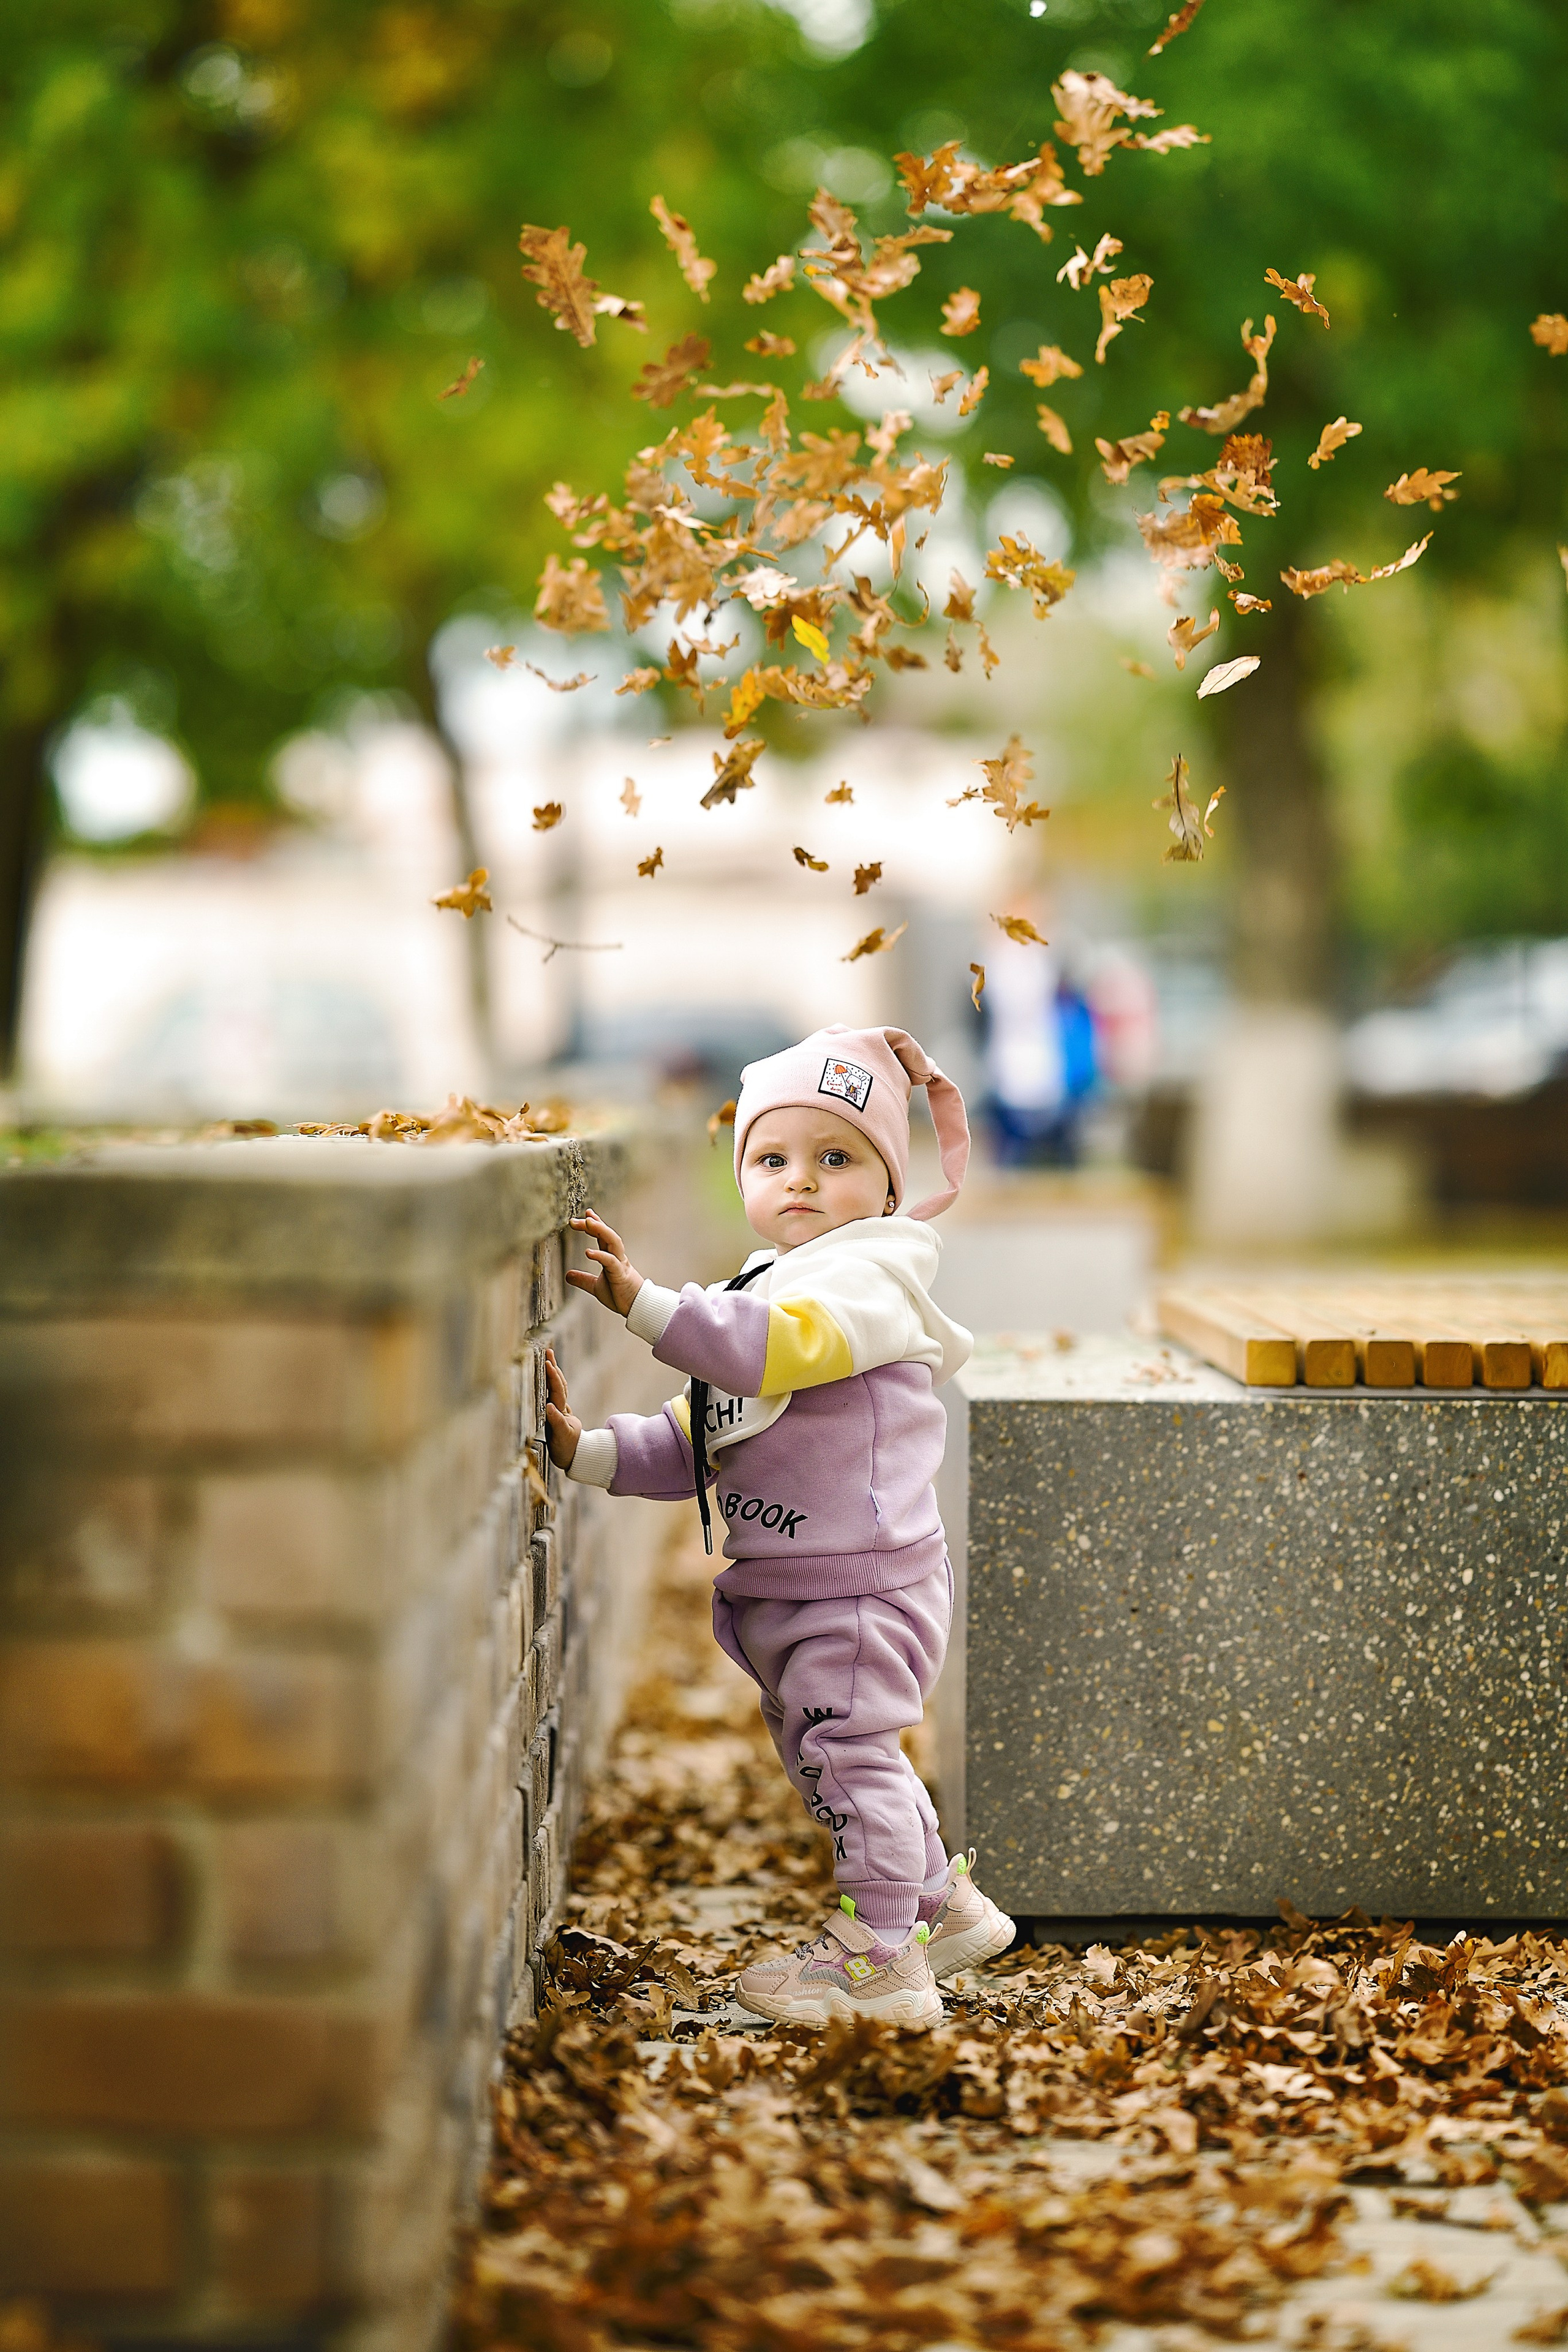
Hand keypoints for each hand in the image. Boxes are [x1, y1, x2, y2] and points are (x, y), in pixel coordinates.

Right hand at [543, 1346, 580, 1468]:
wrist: (574, 1457)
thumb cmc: (566, 1449)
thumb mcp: (562, 1437)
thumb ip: (556, 1422)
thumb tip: (549, 1406)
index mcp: (562, 1411)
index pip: (557, 1390)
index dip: (552, 1377)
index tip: (547, 1363)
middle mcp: (562, 1408)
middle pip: (559, 1384)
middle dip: (553, 1368)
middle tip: (547, 1351)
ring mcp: (560, 1410)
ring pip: (558, 1387)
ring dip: (553, 1373)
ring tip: (548, 1358)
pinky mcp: (557, 1414)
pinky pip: (554, 1394)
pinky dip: (551, 1383)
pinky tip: (547, 1377)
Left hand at [566, 1211, 644, 1315]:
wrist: (637, 1308)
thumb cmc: (620, 1296)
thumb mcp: (596, 1287)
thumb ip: (583, 1280)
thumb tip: (567, 1275)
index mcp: (612, 1258)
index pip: (603, 1237)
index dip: (596, 1224)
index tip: (586, 1214)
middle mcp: (617, 1257)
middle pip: (607, 1234)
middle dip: (593, 1224)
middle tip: (575, 1220)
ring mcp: (620, 1264)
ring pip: (613, 1242)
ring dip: (601, 1230)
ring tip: (588, 1223)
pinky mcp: (621, 1275)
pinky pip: (611, 1262)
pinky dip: (600, 1255)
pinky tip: (588, 1252)